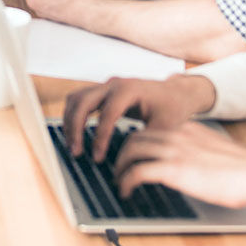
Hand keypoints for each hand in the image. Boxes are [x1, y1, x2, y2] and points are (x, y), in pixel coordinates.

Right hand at [61, 74, 218, 163]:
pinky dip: (73, 116)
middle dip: (75, 128)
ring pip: (76, 99)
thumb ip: (148, 142)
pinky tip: (75, 134)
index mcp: (129, 89)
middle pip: (83, 102)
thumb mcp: (166, 126)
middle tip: (76, 152)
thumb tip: (131, 162)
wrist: (175, 93)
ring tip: (71, 145)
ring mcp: (106, 86)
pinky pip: (79, 100)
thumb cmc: (172, 108)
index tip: (97, 157)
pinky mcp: (102, 92)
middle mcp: (114, 84)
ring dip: (69, 121)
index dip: (100, 138)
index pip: (107, 114)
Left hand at [112, 122, 245, 206]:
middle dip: (122, 153)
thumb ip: (196, 152)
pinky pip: (137, 172)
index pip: (151, 129)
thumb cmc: (244, 169)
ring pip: (131, 151)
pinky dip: (126, 182)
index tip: (131, 154)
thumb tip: (188, 166)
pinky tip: (126, 192)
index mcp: (187, 129)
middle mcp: (177, 135)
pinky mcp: (173, 170)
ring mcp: (174, 150)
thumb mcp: (214, 151)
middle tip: (120, 168)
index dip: (136, 142)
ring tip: (119, 181)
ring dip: (120, 167)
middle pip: (135, 137)